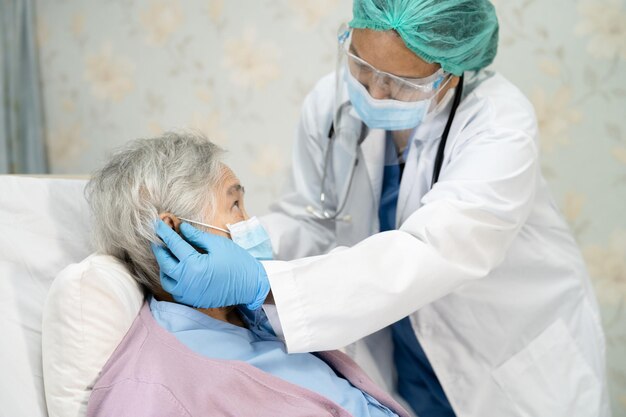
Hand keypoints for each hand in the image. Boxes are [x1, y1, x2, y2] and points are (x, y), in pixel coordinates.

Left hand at [150, 220, 269, 309]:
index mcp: (193, 266)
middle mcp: (186, 282)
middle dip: (159, 248)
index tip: (157, 223)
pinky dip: (171, 278)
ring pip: (166, 278)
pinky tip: (175, 269)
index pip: (173, 245)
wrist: (251, 285)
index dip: (164, 232)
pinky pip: (174, 289)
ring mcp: (188, 294)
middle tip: (158, 238)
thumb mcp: (217, 245)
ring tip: (167, 253)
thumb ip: (196, 236)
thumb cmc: (237, 262)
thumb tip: (181, 228)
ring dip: (163, 265)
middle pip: (164, 262)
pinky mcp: (191, 300)